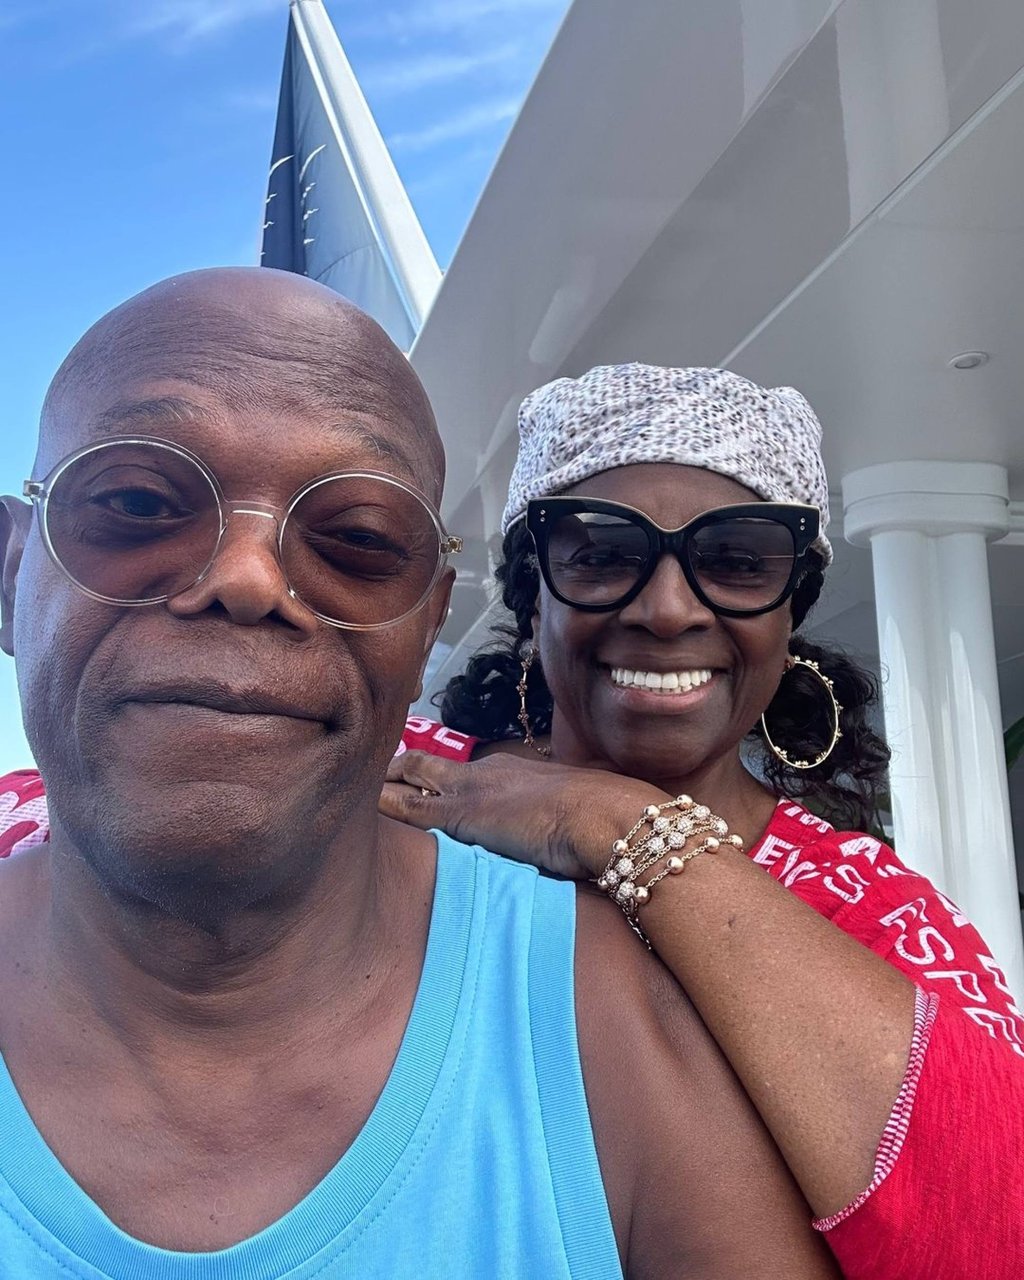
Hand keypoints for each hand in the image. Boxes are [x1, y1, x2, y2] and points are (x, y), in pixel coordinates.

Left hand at [381, 750, 670, 879]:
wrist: (607, 816)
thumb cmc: (606, 821)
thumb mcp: (575, 818)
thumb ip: (557, 825)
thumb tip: (562, 847)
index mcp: (513, 771)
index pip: (462, 770)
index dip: (436, 772)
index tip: (416, 775)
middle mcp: (487, 772)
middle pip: (428, 763)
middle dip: (398, 767)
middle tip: (370, 772)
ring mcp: (470, 790)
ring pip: (410, 776)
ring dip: (383, 783)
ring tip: (352, 789)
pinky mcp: (458, 814)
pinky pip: (406, 807)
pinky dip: (382, 807)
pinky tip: (357, 810)